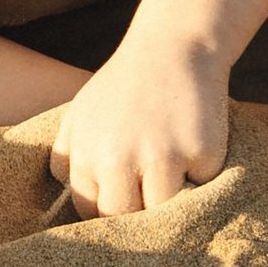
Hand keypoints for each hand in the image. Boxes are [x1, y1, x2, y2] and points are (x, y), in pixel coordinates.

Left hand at [51, 28, 230, 219]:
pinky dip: (201, 176)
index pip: (91, 211)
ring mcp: (163, 157)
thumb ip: (66, 158)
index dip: (109, 207)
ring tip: (174, 169)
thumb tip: (67, 197)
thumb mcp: (81, 114)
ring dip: (171, 199)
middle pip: (125, 218)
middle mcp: (120, 159)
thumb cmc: (125, 86)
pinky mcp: (200, 153)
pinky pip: (201, 189)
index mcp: (88, 153)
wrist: (174, 47)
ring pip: (163, 212)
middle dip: (137, 212)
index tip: (124, 196)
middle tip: (149, 189)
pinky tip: (195, 146)